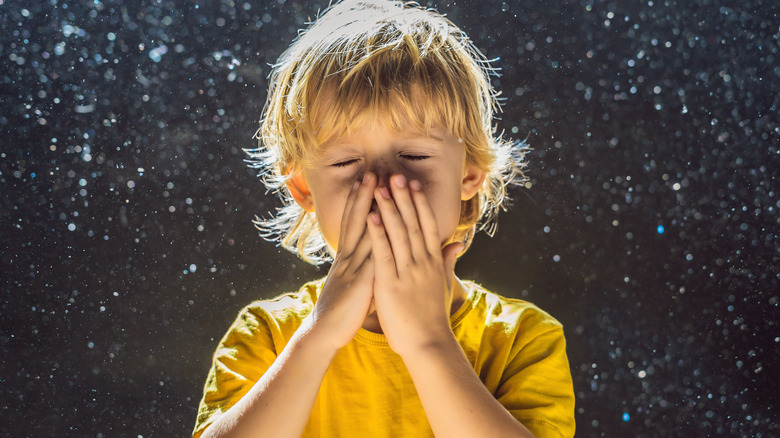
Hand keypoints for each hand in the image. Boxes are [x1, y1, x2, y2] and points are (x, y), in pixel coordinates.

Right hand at [309, 173, 376, 350]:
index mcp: (347, 258)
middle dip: (364, 195)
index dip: (360, 202)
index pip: (354, 223)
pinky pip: (371, 256)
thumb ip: (365, 271)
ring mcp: (352, 268)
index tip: (368, 181)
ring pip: (363, 231)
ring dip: (370, 207)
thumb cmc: (341, 312)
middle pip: (356, 220)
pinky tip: (384, 223)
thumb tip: (375, 260)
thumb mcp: (354, 286)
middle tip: (372, 172)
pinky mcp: (360, 282)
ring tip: (377, 187)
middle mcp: (347, 258)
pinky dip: (377, 238)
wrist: (324, 334)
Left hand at [366, 174, 462, 356]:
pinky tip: (371, 216)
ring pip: (398, 233)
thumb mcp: (444, 284)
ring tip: (380, 187)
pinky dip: (378, 233)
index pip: (426, 225)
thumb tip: (457, 243)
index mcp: (433, 261)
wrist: (427, 343)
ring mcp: (407, 271)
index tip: (412, 183)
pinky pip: (384, 253)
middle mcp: (423, 262)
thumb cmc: (432, 316)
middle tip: (395, 174)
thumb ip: (448, 260)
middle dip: (403, 197)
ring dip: (389, 208)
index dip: (419, 202)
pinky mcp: (391, 283)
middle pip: (413, 223)